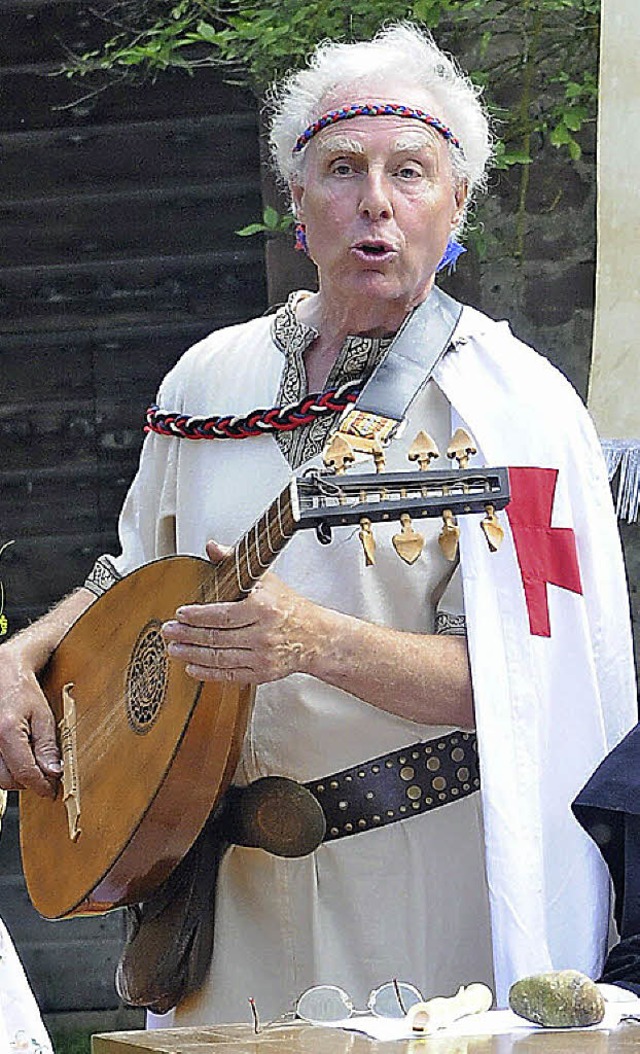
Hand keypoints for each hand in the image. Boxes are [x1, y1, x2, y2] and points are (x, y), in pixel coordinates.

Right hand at [0, 644, 60, 797]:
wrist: (4, 675)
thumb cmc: (22, 690)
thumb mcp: (43, 715)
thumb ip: (47, 746)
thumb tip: (53, 772)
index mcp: (7, 731)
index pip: (25, 772)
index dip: (41, 785)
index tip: (51, 790)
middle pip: (8, 780)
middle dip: (28, 781)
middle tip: (45, 774)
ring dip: (16, 776)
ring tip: (31, 762)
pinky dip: (5, 768)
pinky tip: (17, 758)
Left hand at [161, 540, 319, 683]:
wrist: (315, 637)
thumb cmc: (289, 607)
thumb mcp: (266, 579)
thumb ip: (235, 562)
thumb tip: (212, 547)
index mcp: (264, 608)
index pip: (223, 614)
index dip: (198, 616)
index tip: (181, 614)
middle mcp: (263, 634)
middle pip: (217, 638)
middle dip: (188, 635)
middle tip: (168, 632)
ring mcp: (263, 657)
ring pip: (220, 658)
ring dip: (192, 655)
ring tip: (175, 648)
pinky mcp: (262, 674)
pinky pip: (229, 675)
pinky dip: (208, 673)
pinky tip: (192, 666)